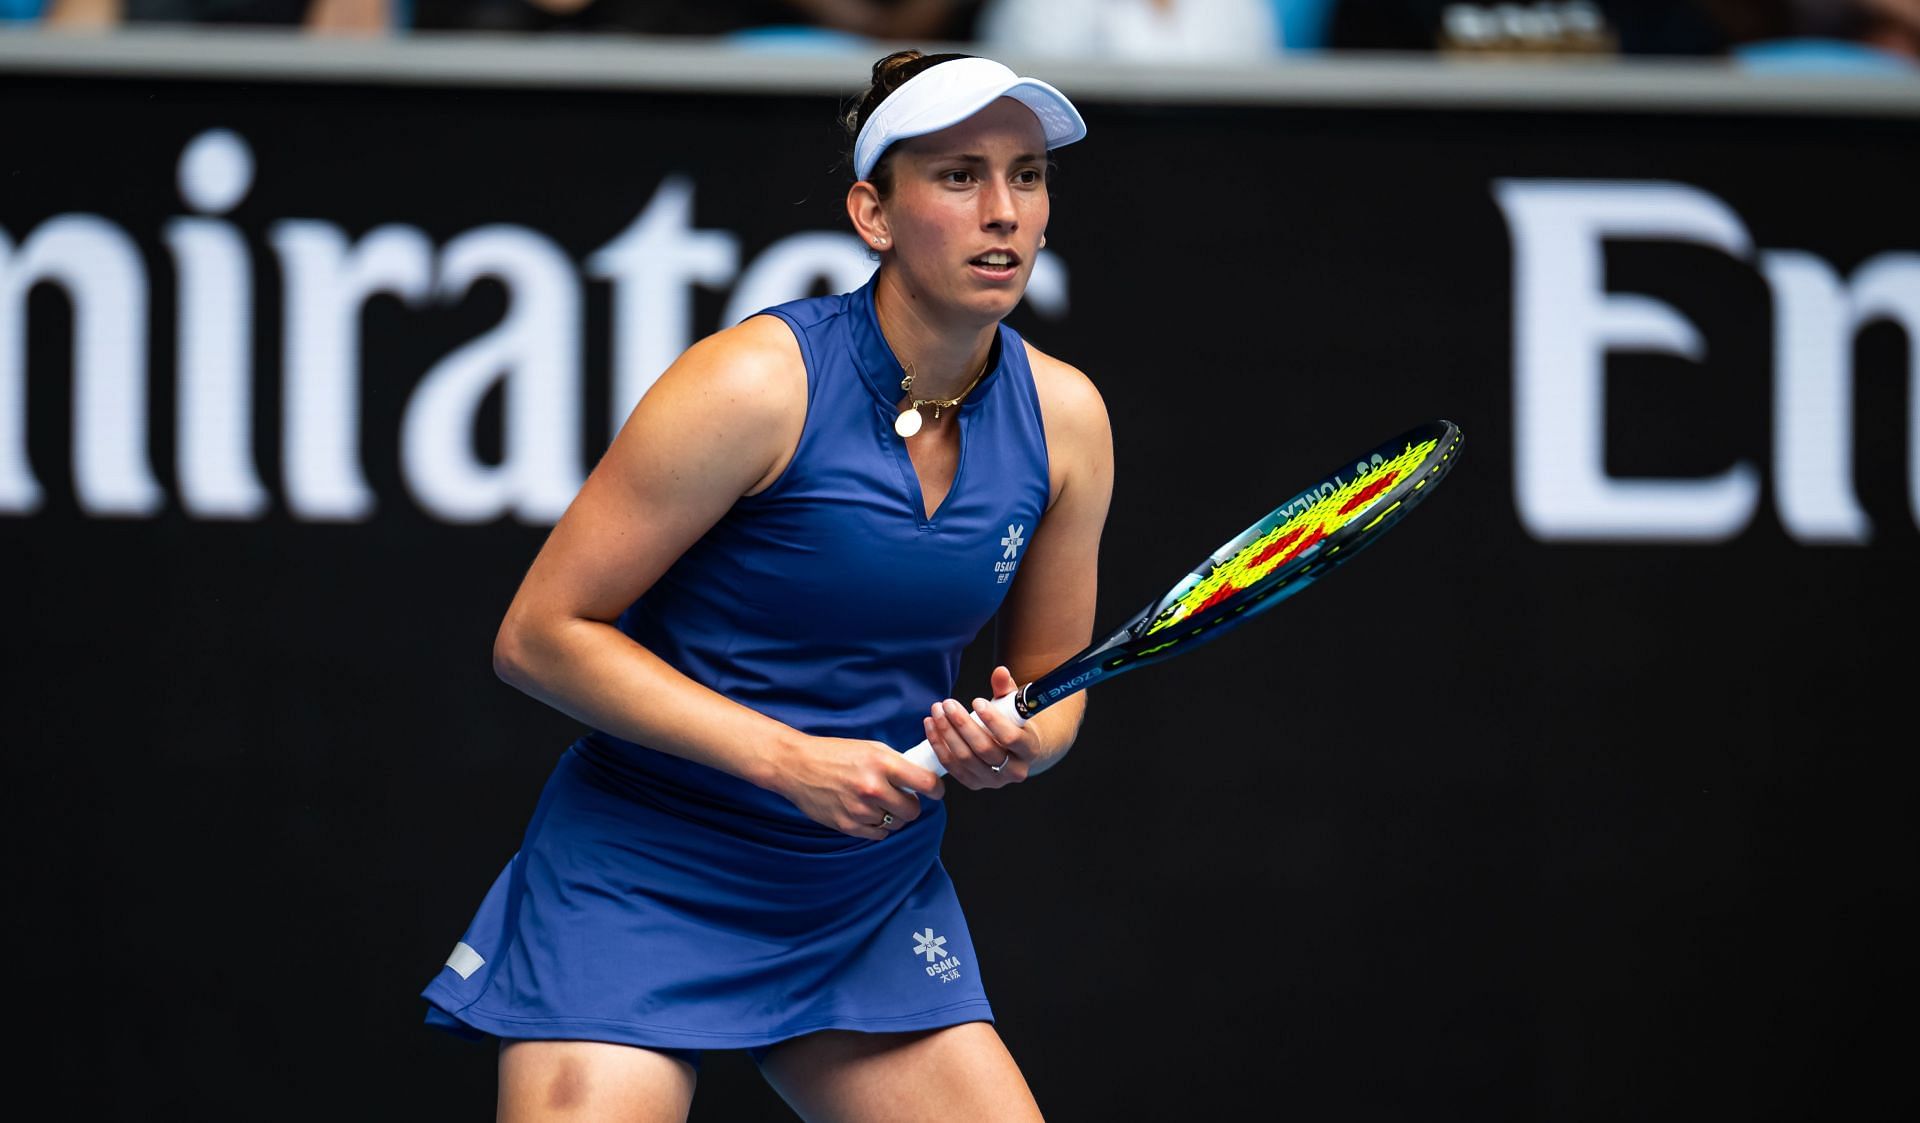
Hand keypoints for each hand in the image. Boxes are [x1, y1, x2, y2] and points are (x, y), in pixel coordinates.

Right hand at [770, 733, 942, 840]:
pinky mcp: (847, 825)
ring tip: (878, 802)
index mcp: (882, 763)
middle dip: (912, 805)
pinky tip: (867, 812)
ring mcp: (859, 809)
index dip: (936, 789)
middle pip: (912, 811)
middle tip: (903, 797)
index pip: (926, 783)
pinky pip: (877, 834)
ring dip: (892, 816)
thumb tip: (922, 779)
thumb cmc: (835, 753)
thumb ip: (897, 764)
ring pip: (895, 824)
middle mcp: (873, 788)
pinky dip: (877, 826)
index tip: (935, 791)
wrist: (797, 765)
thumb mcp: (871, 748)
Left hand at [923, 666, 1039, 790]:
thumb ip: (1006, 688)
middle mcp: (1014, 771)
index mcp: (1029, 750)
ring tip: (937, 711)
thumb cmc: (1014, 722)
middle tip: (948, 703)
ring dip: (947, 733)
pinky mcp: (974, 783)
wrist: (1014, 750)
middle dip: (962, 724)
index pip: (1012, 738)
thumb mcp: (1014, 704)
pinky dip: (939, 746)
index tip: (976, 701)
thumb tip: (1000, 671)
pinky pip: (952, 767)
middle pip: (984, 749)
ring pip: (965, 758)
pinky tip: (931, 726)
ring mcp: (993, 781)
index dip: (993, 720)